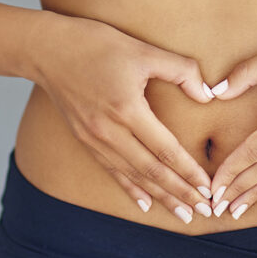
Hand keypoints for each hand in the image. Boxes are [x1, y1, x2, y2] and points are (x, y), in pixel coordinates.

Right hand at [28, 13, 214, 222]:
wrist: (47, 50)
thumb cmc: (96, 44)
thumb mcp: (143, 50)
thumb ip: (181, 70)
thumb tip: (207, 94)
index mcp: (126, 109)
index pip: (165, 149)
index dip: (189, 171)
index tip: (208, 188)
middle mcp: (109, 131)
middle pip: (152, 171)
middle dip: (180, 192)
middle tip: (205, 210)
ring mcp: (94, 139)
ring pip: (134, 176)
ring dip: (161, 196)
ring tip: (183, 213)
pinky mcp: (84, 140)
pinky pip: (112, 171)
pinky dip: (131, 189)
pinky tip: (146, 203)